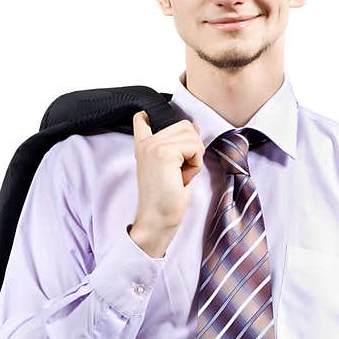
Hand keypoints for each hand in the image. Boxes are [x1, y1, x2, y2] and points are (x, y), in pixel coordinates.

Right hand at [129, 111, 204, 256]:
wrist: (157, 220)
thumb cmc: (166, 199)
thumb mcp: (172, 166)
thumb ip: (178, 144)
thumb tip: (194, 126)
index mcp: (143, 145)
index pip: (142, 117)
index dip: (157, 118)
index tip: (159, 134)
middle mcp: (146, 142)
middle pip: (185, 125)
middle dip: (192, 148)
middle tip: (179, 170)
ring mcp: (153, 146)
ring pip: (192, 135)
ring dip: (195, 156)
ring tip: (180, 175)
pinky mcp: (164, 153)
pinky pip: (195, 147)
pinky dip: (196, 164)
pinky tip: (182, 178)